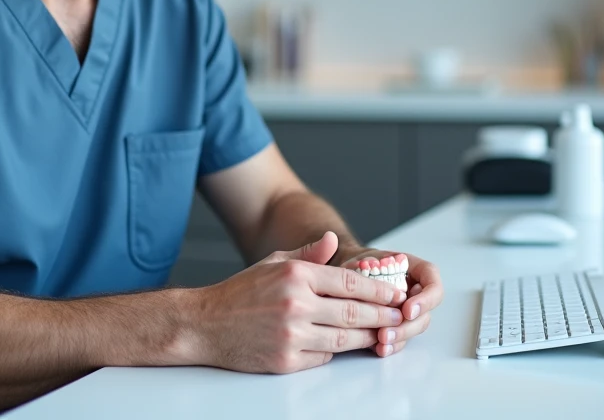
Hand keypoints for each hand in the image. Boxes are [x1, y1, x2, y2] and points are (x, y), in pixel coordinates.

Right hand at [191, 231, 405, 373]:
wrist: (205, 324)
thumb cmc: (240, 292)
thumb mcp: (273, 262)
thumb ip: (308, 255)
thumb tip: (334, 242)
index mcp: (295, 275)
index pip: (350, 283)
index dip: (379, 290)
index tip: (395, 293)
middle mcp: (295, 304)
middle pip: (354, 312)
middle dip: (382, 315)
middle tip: (398, 316)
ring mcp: (291, 335)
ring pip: (344, 339)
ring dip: (367, 337)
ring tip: (381, 333)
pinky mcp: (286, 361)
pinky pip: (323, 357)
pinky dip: (335, 351)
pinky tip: (344, 344)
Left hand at [335, 247, 443, 357]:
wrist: (352, 273)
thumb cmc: (361, 263)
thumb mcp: (364, 258)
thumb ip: (369, 264)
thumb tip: (370, 272)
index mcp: (416, 271)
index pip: (433, 285)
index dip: (425, 300)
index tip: (407, 310)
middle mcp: (416, 293)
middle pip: (425, 314)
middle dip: (409, 326)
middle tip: (389, 331)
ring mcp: (408, 312)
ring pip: (414, 329)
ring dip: (400, 337)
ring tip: (382, 341)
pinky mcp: (397, 326)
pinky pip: (401, 339)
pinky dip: (392, 345)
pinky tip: (381, 349)